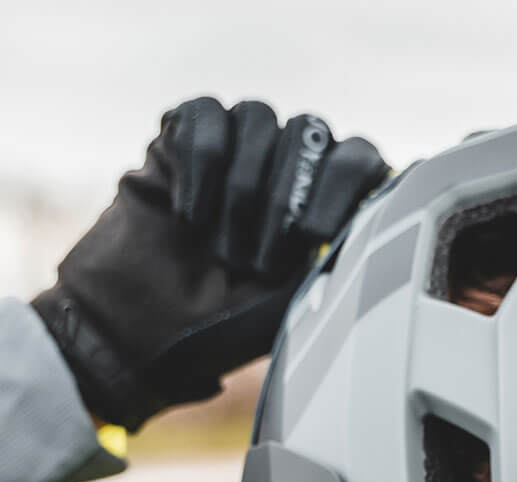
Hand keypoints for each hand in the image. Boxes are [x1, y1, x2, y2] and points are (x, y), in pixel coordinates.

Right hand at [33, 98, 388, 430]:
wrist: (138, 333)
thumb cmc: (222, 330)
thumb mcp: (294, 302)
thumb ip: (335, 255)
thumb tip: (378, 217)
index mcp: (323, 209)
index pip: (359, 159)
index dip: (344, 185)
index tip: (315, 237)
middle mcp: (286, 171)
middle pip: (311, 131)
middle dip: (283, 199)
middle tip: (255, 262)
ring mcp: (237, 151)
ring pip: (260, 117)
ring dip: (242, 188)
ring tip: (219, 249)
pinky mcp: (183, 137)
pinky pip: (206, 114)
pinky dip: (202, 162)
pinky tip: (189, 214)